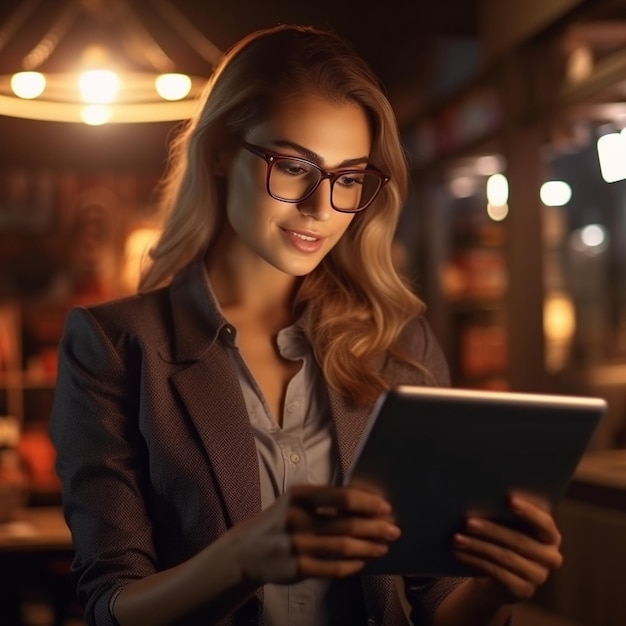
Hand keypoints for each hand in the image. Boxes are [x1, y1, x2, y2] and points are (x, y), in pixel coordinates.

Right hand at [226, 484, 399, 584]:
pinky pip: (332, 568)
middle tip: (394, 529)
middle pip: (345, 523)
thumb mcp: (296, 503)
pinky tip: (362, 562)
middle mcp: (296, 518)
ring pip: (342, 546)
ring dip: (367, 547)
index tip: (386, 507)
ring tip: (384, 546)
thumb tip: (366, 504)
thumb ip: (325, 502)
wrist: (246, 550)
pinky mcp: (296, 568)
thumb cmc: (281, 520)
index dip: (367, 502)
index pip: (340, 496)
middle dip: (374, 526)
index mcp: (299, 495)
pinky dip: (351, 566)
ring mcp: (295, 544)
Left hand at [452, 493, 562, 603]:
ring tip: (457, 538)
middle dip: (491, 530)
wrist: (500, 578)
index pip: (545, 523)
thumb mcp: (510, 526)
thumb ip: (506, 513)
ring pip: (505, 557)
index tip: (509, 499)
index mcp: (551, 536)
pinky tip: (460, 553)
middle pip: (520, 541)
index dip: (529, 512)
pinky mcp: (523, 591)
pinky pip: (497, 572)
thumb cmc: (504, 540)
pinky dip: (475, 560)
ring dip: (477, 546)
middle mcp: (551, 557)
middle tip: (468, 521)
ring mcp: (539, 577)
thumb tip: (483, 493)